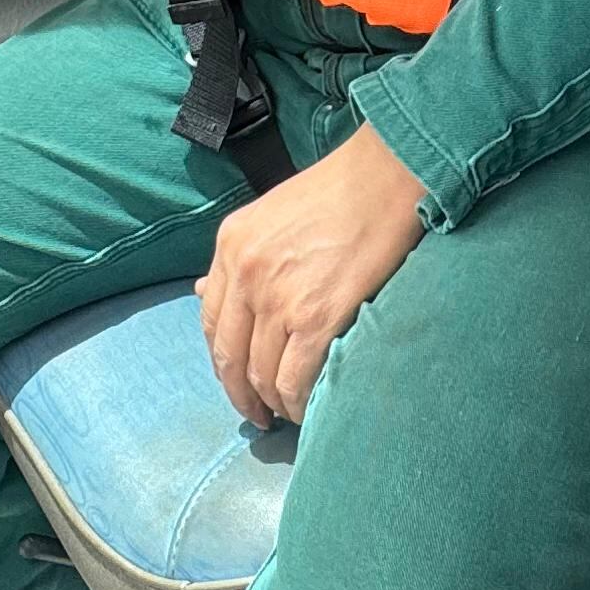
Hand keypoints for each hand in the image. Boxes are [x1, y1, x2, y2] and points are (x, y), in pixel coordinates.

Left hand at [197, 122, 427, 423]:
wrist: (386, 174)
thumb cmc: (340, 189)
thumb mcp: (270, 215)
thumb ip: (239, 257)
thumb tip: (203, 292)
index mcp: (231, 246)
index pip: (212, 321)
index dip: (223, 361)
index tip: (236, 380)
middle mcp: (245, 274)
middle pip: (230, 356)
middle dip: (241, 394)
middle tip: (257, 414)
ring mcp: (277, 298)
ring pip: (263, 373)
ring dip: (274, 402)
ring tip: (289, 412)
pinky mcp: (316, 317)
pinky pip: (296, 378)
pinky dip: (299, 401)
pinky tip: (310, 406)